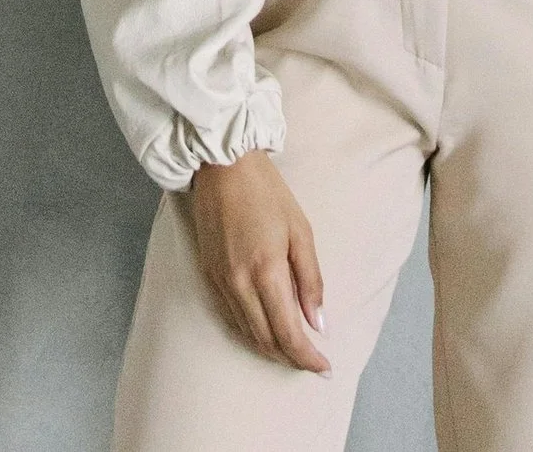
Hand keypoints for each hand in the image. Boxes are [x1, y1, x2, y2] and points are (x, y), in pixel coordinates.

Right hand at [187, 147, 330, 372]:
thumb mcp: (301, 231)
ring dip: (272, 349)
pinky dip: (252, 332)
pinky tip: (267, 331)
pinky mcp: (208, 274)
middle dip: (291, 358)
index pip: (288, 333)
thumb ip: (311, 280)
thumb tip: (319, 324)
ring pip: (247, 333)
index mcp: (266, 270)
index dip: (307, 357)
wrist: (222, 164)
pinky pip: (231, 317)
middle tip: (313, 364)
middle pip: (266, 340)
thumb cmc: (267, 192)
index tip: (324, 368)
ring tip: (294, 352)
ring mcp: (220, 281)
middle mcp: (239, 283)